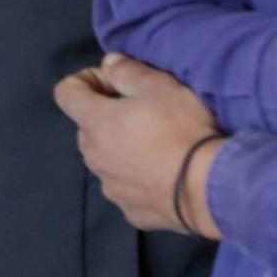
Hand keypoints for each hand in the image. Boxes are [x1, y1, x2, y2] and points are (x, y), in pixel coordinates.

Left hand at [54, 54, 221, 237]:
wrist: (211, 189)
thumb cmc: (181, 130)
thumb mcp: (160, 87)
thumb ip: (128, 71)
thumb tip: (108, 63)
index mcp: (94, 122)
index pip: (65, 93)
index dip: (86, 81)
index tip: (114, 82)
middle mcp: (93, 156)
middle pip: (88, 128)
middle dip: (108, 116)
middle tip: (144, 114)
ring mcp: (110, 188)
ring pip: (106, 160)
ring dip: (121, 150)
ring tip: (158, 148)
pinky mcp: (132, 213)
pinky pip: (127, 189)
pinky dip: (138, 180)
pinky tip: (165, 177)